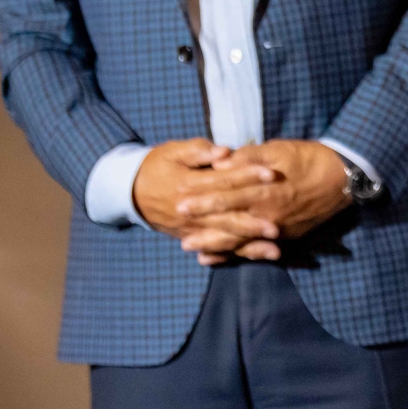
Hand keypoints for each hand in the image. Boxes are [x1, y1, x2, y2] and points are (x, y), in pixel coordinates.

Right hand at [131, 138, 281, 244]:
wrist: (130, 190)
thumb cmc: (157, 165)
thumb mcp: (174, 152)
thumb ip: (199, 151)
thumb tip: (224, 152)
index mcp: (189, 184)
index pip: (223, 180)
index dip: (248, 176)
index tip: (272, 174)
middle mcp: (190, 211)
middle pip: (226, 217)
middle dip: (252, 224)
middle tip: (277, 227)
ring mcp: (190, 227)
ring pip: (223, 238)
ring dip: (249, 245)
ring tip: (274, 250)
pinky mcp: (190, 236)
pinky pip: (215, 248)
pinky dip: (234, 254)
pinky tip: (255, 257)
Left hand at [175, 139, 354, 265]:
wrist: (344, 177)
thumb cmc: (309, 158)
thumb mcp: (279, 149)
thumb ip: (248, 157)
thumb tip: (219, 164)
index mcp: (264, 189)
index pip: (226, 192)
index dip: (202, 194)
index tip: (179, 195)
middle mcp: (268, 213)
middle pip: (228, 220)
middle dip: (202, 223)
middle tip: (176, 228)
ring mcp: (277, 228)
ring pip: (239, 240)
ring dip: (213, 244)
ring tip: (190, 247)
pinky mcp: (285, 236)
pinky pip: (255, 249)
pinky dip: (235, 254)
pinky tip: (217, 258)